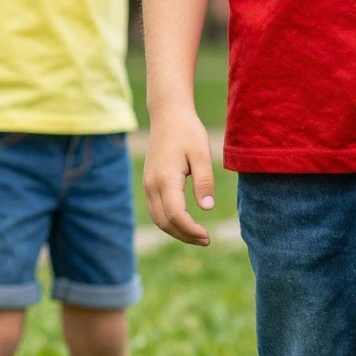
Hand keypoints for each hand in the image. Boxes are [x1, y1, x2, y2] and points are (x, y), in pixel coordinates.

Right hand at [143, 108, 214, 245]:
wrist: (168, 115)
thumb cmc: (187, 132)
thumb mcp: (201, 153)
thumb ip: (204, 181)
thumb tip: (207, 208)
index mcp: (165, 179)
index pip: (176, 215)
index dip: (191, 230)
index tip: (207, 236)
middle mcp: (152, 185)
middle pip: (165, 222)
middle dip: (185, 236)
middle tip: (206, 240)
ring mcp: (148, 185)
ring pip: (158, 219)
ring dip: (176, 231)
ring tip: (198, 236)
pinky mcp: (149, 183)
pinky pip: (156, 211)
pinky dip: (169, 222)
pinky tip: (185, 223)